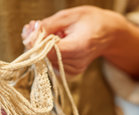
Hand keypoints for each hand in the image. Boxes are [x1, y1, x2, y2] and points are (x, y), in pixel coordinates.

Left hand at [22, 6, 138, 79]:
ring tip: (49, 31)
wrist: (108, 34)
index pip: (48, 50)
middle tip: (34, 25)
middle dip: (34, 41)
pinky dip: (47, 52)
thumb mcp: (69, 16)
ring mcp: (73, 71)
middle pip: (44, 56)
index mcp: (79, 47)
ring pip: (45, 60)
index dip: (35, 40)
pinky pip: (50, 63)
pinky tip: (54, 41)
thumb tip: (30, 34)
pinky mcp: (70, 73)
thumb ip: (48, 25)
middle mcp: (76, 63)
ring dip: (40, 46)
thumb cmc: (90, 21)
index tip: (31, 28)